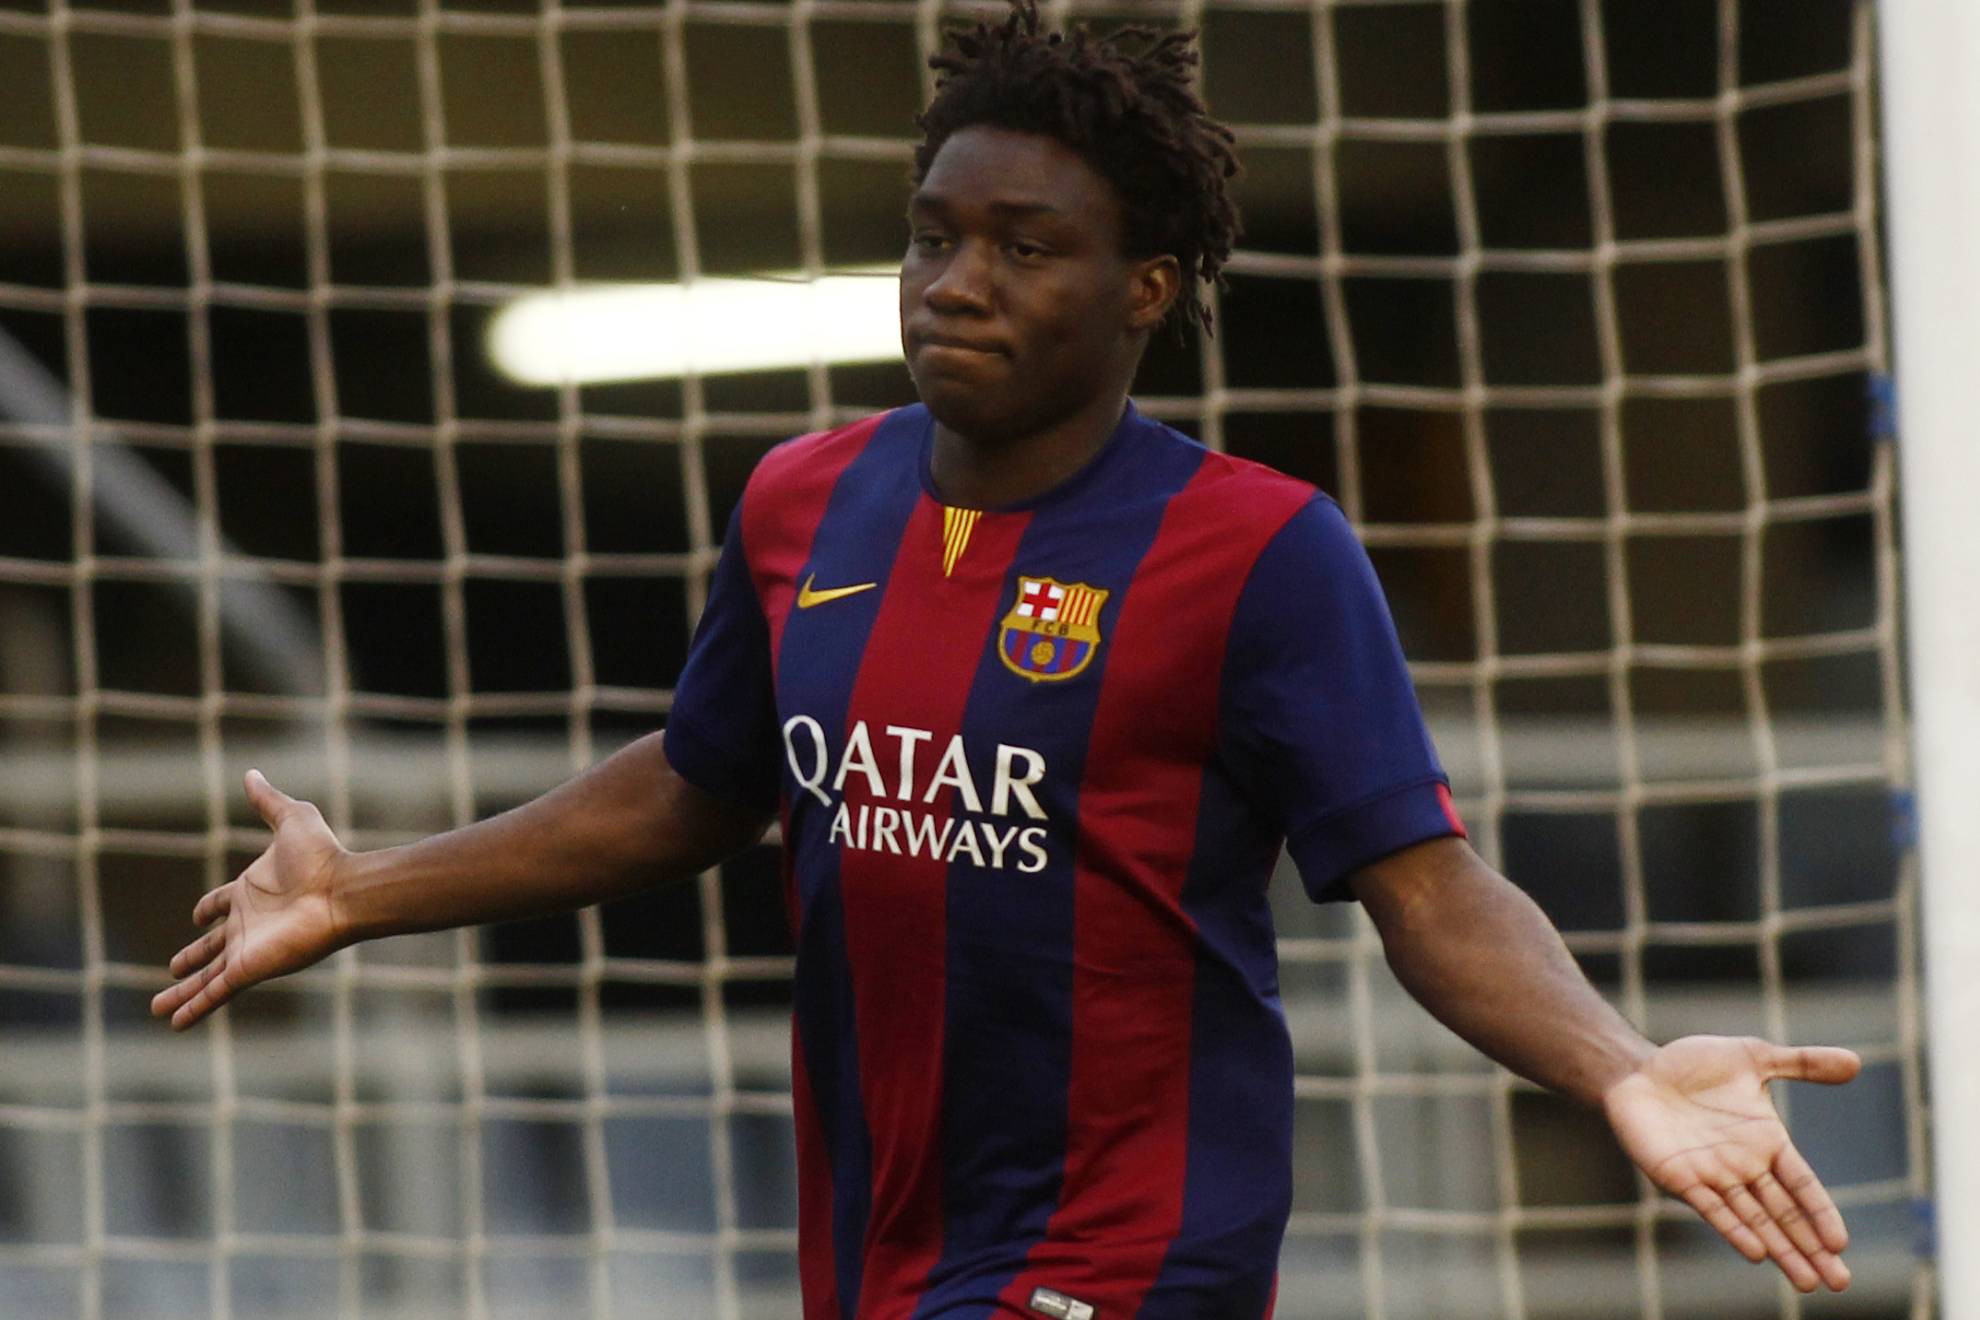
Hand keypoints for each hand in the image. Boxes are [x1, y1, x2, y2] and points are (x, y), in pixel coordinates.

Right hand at [150, 770, 350, 1030]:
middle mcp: (250, 923)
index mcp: (253, 891)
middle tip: (173, 969)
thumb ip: (268, 801)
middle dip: (192, 958)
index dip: (209, 908)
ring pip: (208, 976)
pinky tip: (175, 1022)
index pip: (222, 903)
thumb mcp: (291, 819)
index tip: (199, 915)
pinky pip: (216, 991)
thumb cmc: (324, 855)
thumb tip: (251, 774)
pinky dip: (195, 1007)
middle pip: (212, 946)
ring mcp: (249, 948)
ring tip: (158, 1010)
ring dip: (183, 993)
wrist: (343, 890)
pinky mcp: (251, 967)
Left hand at [1603, 1034, 1860, 1291]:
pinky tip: (1756, 1252)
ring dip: (1780, 1251)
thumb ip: (1801, 1063)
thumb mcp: (1753, 1057)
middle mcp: (1744, 1167)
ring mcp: (1713, 1175)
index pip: (1802, 1185)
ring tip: (1806, 1281)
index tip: (1842, 1243)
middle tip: (1839, 1283)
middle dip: (1811, 1248)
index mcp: (1767, 1142)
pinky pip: (1712, 1207)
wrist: (1638, 1070)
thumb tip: (1856, 1062)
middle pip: (1785, 1214)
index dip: (1821, 1212)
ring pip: (1754, 1220)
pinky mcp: (1679, 1177)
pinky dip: (1734, 1229)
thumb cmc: (1694, 1065)